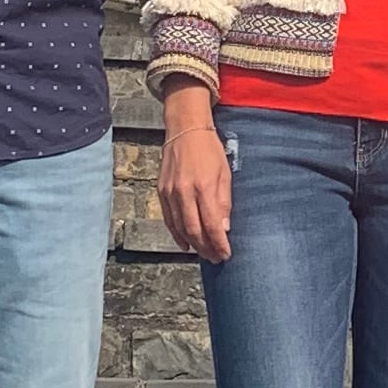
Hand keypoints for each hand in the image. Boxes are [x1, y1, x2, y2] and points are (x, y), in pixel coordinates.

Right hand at [156, 82, 233, 258]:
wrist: (185, 129)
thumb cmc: (208, 149)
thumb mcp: (224, 174)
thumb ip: (224, 202)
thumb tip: (224, 228)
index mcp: (203, 187)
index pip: (212, 224)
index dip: (219, 243)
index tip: (226, 253)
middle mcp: (184, 192)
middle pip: (194, 230)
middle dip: (206, 248)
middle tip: (216, 258)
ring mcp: (170, 192)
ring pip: (180, 228)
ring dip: (193, 244)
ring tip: (204, 253)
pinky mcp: (161, 191)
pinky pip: (168, 219)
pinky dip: (176, 234)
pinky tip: (185, 243)